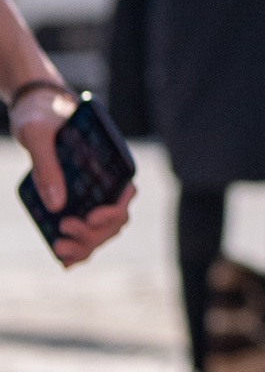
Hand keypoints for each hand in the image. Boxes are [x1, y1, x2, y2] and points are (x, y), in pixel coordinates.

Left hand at [11, 86, 134, 266]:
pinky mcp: (74, 203)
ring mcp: (91, 195)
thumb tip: (57, 205)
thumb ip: (47, 166)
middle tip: (65, 227)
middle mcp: (106, 181)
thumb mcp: (38, 135)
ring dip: (85, 245)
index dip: (113, 211)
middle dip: (93, 232)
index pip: (125, 193)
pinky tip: (64, 260)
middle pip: (113, 220)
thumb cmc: (39, 116)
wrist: (31, 111)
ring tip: (59, 247)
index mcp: (109, 161)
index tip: (90, 217)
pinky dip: (78, 250)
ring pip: (101, 232)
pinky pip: (84, 234)